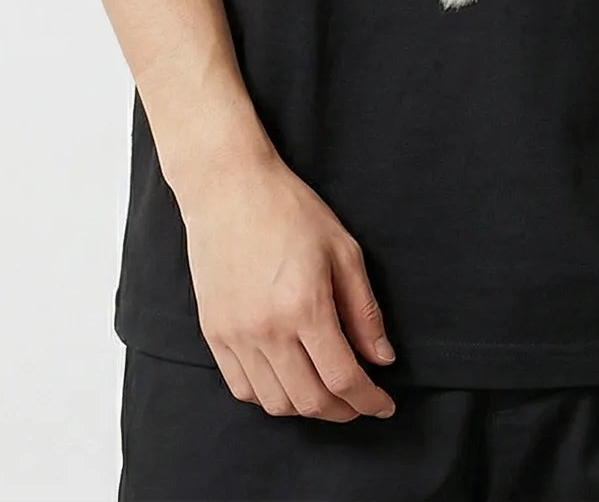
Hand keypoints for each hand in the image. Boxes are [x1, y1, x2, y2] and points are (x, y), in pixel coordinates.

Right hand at [178, 152, 398, 420]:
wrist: (228, 187)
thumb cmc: (290, 210)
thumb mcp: (343, 249)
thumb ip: (364, 310)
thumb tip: (382, 358)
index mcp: (305, 306)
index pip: (343, 378)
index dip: (369, 400)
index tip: (384, 405)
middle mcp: (267, 330)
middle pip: (310, 401)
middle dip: (343, 411)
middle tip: (361, 402)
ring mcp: (235, 335)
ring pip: (275, 403)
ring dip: (307, 408)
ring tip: (327, 393)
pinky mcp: (213, 334)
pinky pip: (242, 389)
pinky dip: (270, 398)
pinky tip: (289, 382)